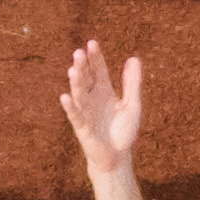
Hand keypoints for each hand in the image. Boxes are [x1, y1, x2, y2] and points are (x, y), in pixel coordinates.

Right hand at [58, 36, 139, 165]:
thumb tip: (133, 58)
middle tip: (79, 53)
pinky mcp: (82, 127)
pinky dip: (70, 107)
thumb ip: (133, 83)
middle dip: (82, 67)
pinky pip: (75, 115)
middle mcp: (92, 98)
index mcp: (104, 90)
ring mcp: (85, 111)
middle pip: (86, 78)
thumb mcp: (132, 105)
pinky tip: (65, 97)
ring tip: (73, 69)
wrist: (117, 156)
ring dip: (76, 83)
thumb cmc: (123, 131)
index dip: (95, 58)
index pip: (98, 70)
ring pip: (79, 94)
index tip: (91, 43)